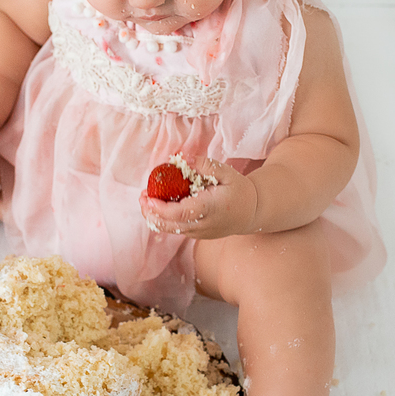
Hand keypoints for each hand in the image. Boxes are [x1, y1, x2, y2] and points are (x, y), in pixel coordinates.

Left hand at [139, 157, 258, 239]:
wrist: (252, 212)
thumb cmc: (239, 190)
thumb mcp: (227, 172)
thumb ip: (205, 165)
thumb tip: (183, 159)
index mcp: (209, 209)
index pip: (179, 214)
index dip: (159, 208)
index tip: (147, 196)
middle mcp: (202, 225)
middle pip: (168, 226)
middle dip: (150, 213)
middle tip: (142, 196)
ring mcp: (199, 233)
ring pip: (170, 230)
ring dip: (155, 216)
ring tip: (147, 199)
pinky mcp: (197, 236)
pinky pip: (176, 229)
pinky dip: (164, 219)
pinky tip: (160, 205)